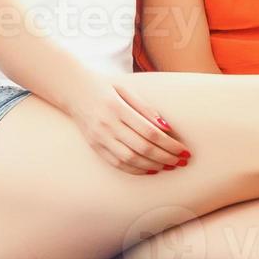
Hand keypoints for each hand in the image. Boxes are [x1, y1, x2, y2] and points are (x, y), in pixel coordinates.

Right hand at [64, 74, 190, 174]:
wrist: (74, 91)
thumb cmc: (106, 88)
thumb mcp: (127, 90)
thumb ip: (146, 108)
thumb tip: (167, 128)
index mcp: (118, 108)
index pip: (149, 132)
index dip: (169, 143)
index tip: (184, 149)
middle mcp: (107, 125)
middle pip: (141, 148)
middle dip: (165, 157)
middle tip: (182, 160)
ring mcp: (99, 138)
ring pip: (129, 159)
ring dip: (152, 165)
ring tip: (169, 166)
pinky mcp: (95, 147)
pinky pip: (116, 163)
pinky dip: (135, 169)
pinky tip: (150, 170)